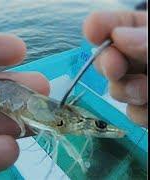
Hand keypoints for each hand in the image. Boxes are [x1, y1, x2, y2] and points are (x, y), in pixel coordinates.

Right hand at [83, 11, 147, 126]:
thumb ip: (149, 41)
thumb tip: (118, 35)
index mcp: (146, 33)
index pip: (118, 23)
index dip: (102, 25)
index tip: (93, 30)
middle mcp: (141, 58)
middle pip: (108, 58)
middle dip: (107, 63)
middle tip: (114, 68)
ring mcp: (143, 85)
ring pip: (117, 89)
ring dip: (126, 91)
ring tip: (145, 92)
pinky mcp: (147, 109)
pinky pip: (133, 113)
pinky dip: (140, 114)